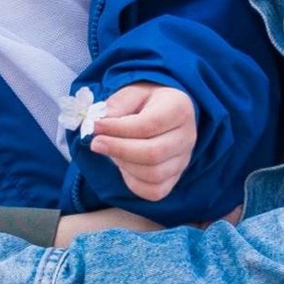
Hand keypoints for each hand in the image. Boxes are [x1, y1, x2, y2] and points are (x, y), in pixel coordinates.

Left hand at [84, 80, 197, 203]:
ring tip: (111, 151)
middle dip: (119, 150)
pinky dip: (133, 183)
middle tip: (96, 143)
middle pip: (153, 153)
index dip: (118, 129)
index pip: (148, 125)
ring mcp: (184, 160)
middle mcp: (187, 136)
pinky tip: (123, 165)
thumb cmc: (145, 102)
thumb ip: (116, 105)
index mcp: (179, 108)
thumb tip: (99, 125)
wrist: (163, 112)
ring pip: (153, 175)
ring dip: (124, 165)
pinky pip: (154, 191)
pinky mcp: (176, 178)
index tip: (96, 126)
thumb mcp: (131, 92)